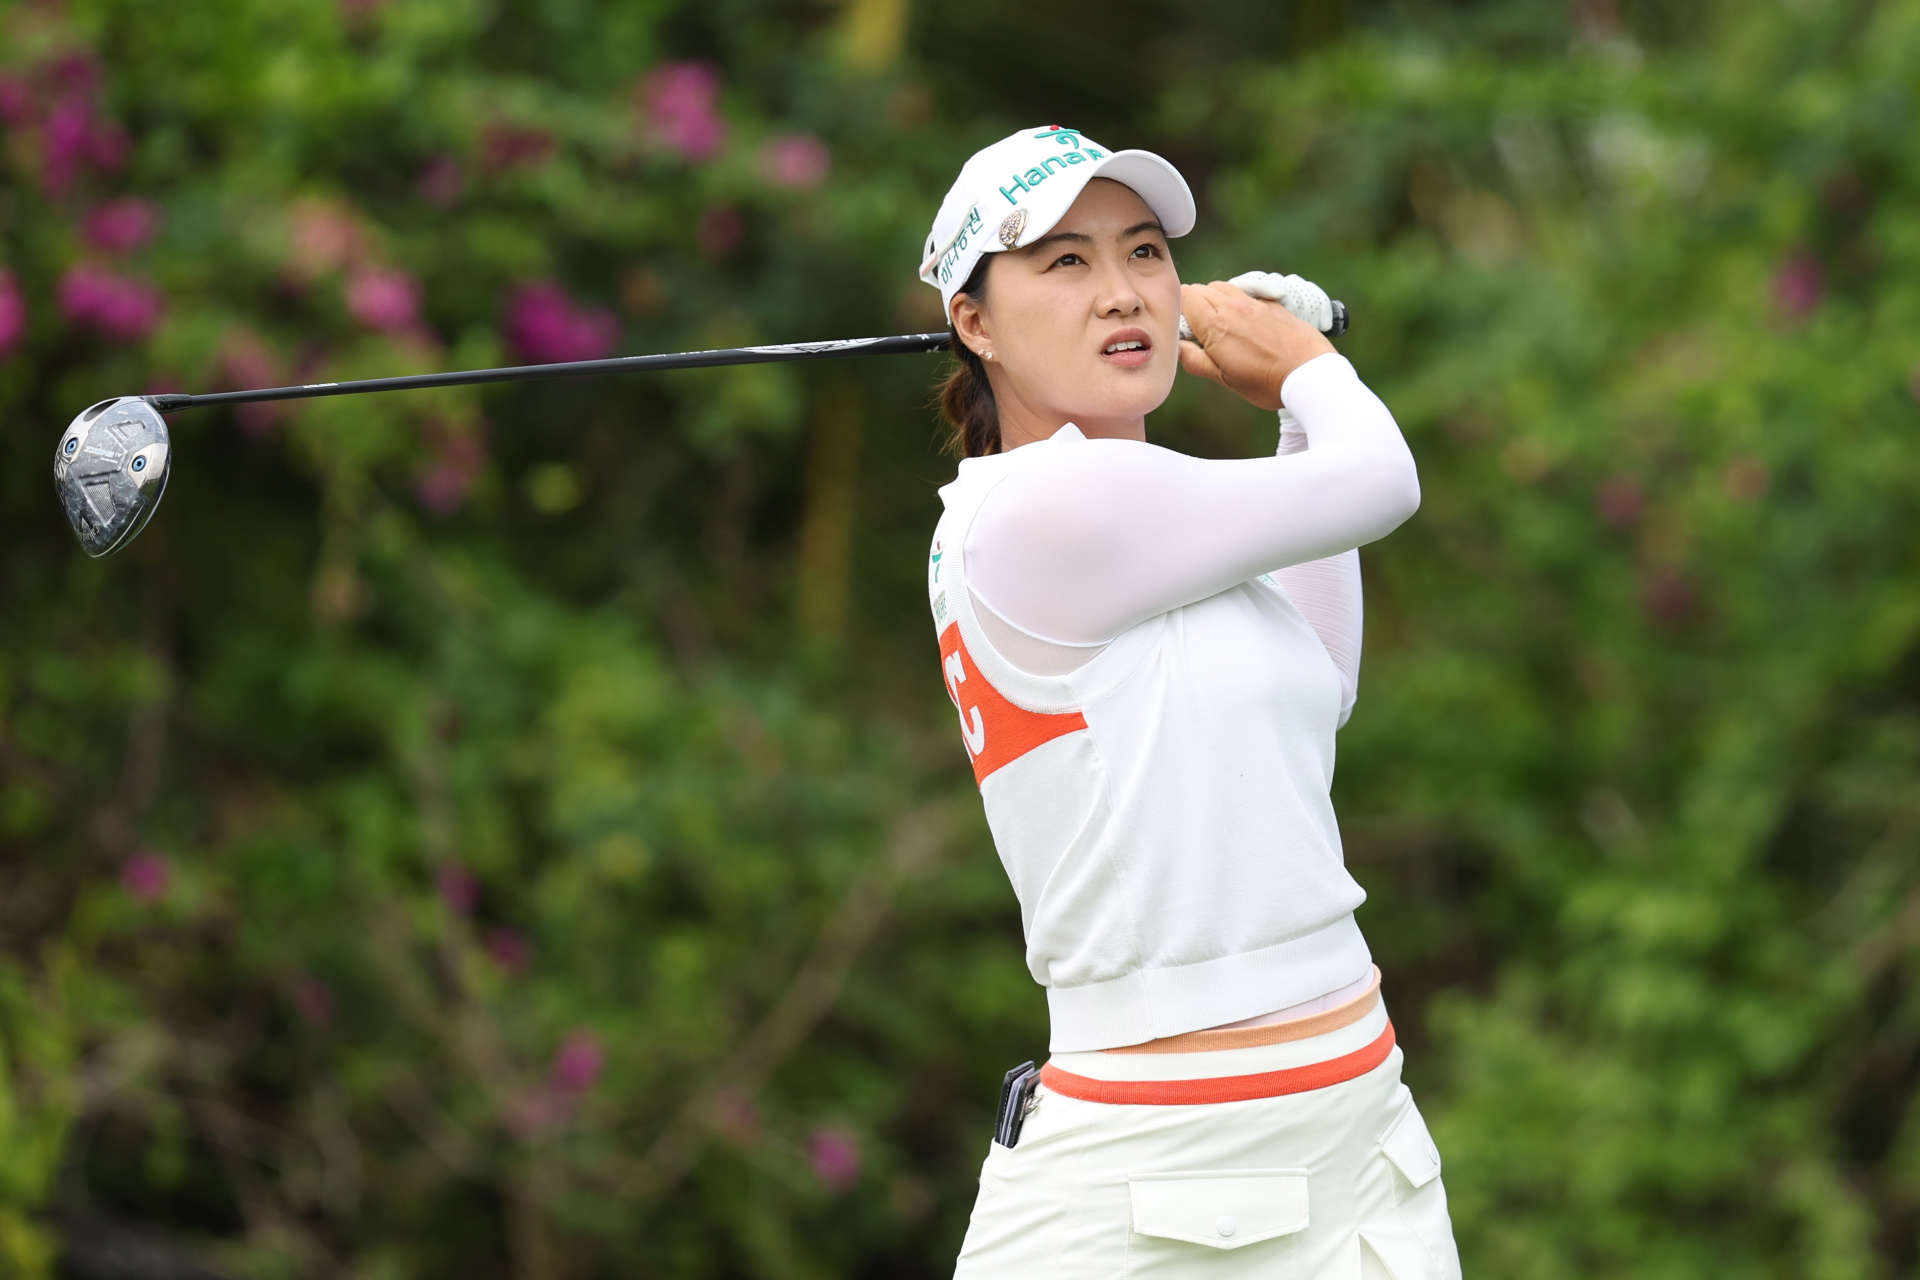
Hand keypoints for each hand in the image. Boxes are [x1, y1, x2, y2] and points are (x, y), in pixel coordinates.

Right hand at [1177, 276, 1336, 410]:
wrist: (1308, 372)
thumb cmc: (1266, 380)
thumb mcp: (1225, 379)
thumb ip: (1196, 361)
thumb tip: (1178, 348)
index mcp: (1215, 324)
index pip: (1184, 295)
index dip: (1178, 310)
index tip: (1184, 330)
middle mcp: (1232, 306)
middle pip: (1200, 289)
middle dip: (1193, 305)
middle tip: (1200, 332)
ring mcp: (1252, 302)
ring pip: (1221, 287)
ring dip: (1214, 300)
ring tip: (1222, 326)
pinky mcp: (1270, 303)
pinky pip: (1244, 292)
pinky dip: (1236, 301)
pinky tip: (1244, 323)